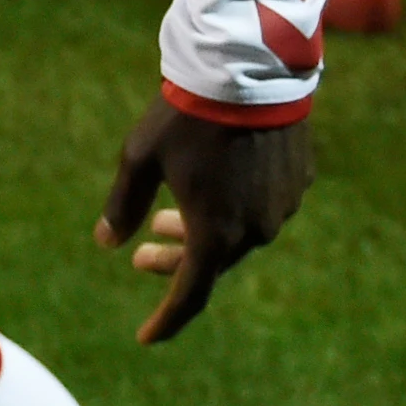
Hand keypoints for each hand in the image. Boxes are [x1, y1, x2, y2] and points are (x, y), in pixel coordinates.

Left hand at [95, 96, 312, 342]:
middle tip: (141, 257)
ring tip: (170, 216)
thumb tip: (107, 243)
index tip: (145, 337)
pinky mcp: (298, 181)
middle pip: (212, 264)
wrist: (249, 69)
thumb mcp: (141, 157)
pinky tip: (216, 187)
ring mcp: (281, 207)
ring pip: (239, 236)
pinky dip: (233, 208)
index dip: (166, 321)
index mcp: (215, 233)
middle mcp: (254, 230)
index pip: (190, 296)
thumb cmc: (186, 115)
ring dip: (203, 232)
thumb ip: (124, 205)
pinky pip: (262, 207)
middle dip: (174, 264)